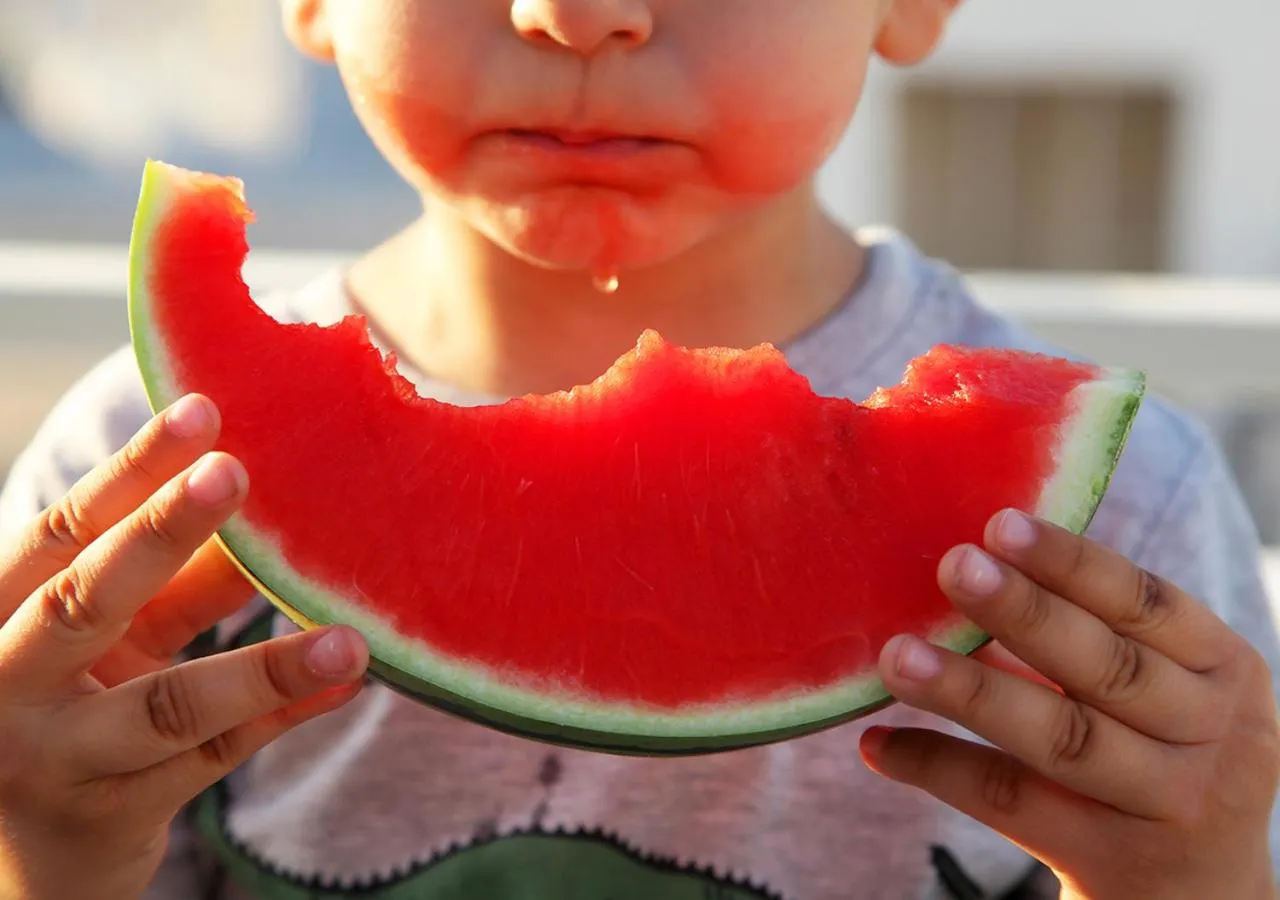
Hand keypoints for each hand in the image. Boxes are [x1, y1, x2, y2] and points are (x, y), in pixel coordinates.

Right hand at [0, 395, 368, 899]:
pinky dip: (285, 712)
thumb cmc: (76, 706)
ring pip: (167, 703)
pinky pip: (215, 756)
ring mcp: (57, 759)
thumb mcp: (111, 633)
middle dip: (161, 531)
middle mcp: (8, 683)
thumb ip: (176, 576)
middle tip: (236, 473)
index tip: (201, 411)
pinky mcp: (115, 814)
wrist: (27, 852)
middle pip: (86, 597)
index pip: (64, 529)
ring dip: (265, 666)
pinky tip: (346, 679)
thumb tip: (274, 501)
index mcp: (0, 613)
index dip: (132, 470)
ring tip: (348, 635)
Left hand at [860, 509, 1279, 899]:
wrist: (1201, 894)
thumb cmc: (1157, 758)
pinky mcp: (1112, 861)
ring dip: (971, 691)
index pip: (1147, 603)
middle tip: (953, 566)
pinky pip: (1010, 803)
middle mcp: (1212, 736)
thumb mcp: (1163, 692)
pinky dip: (938, 767)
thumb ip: (1090, 634)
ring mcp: (1167, 804)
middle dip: (1026, 613)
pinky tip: (879, 743)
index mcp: (1223, 670)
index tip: (1000, 525)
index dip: (1073, 563)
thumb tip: (968, 561)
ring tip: (897, 656)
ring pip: (1060, 737)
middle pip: (1108, 667)